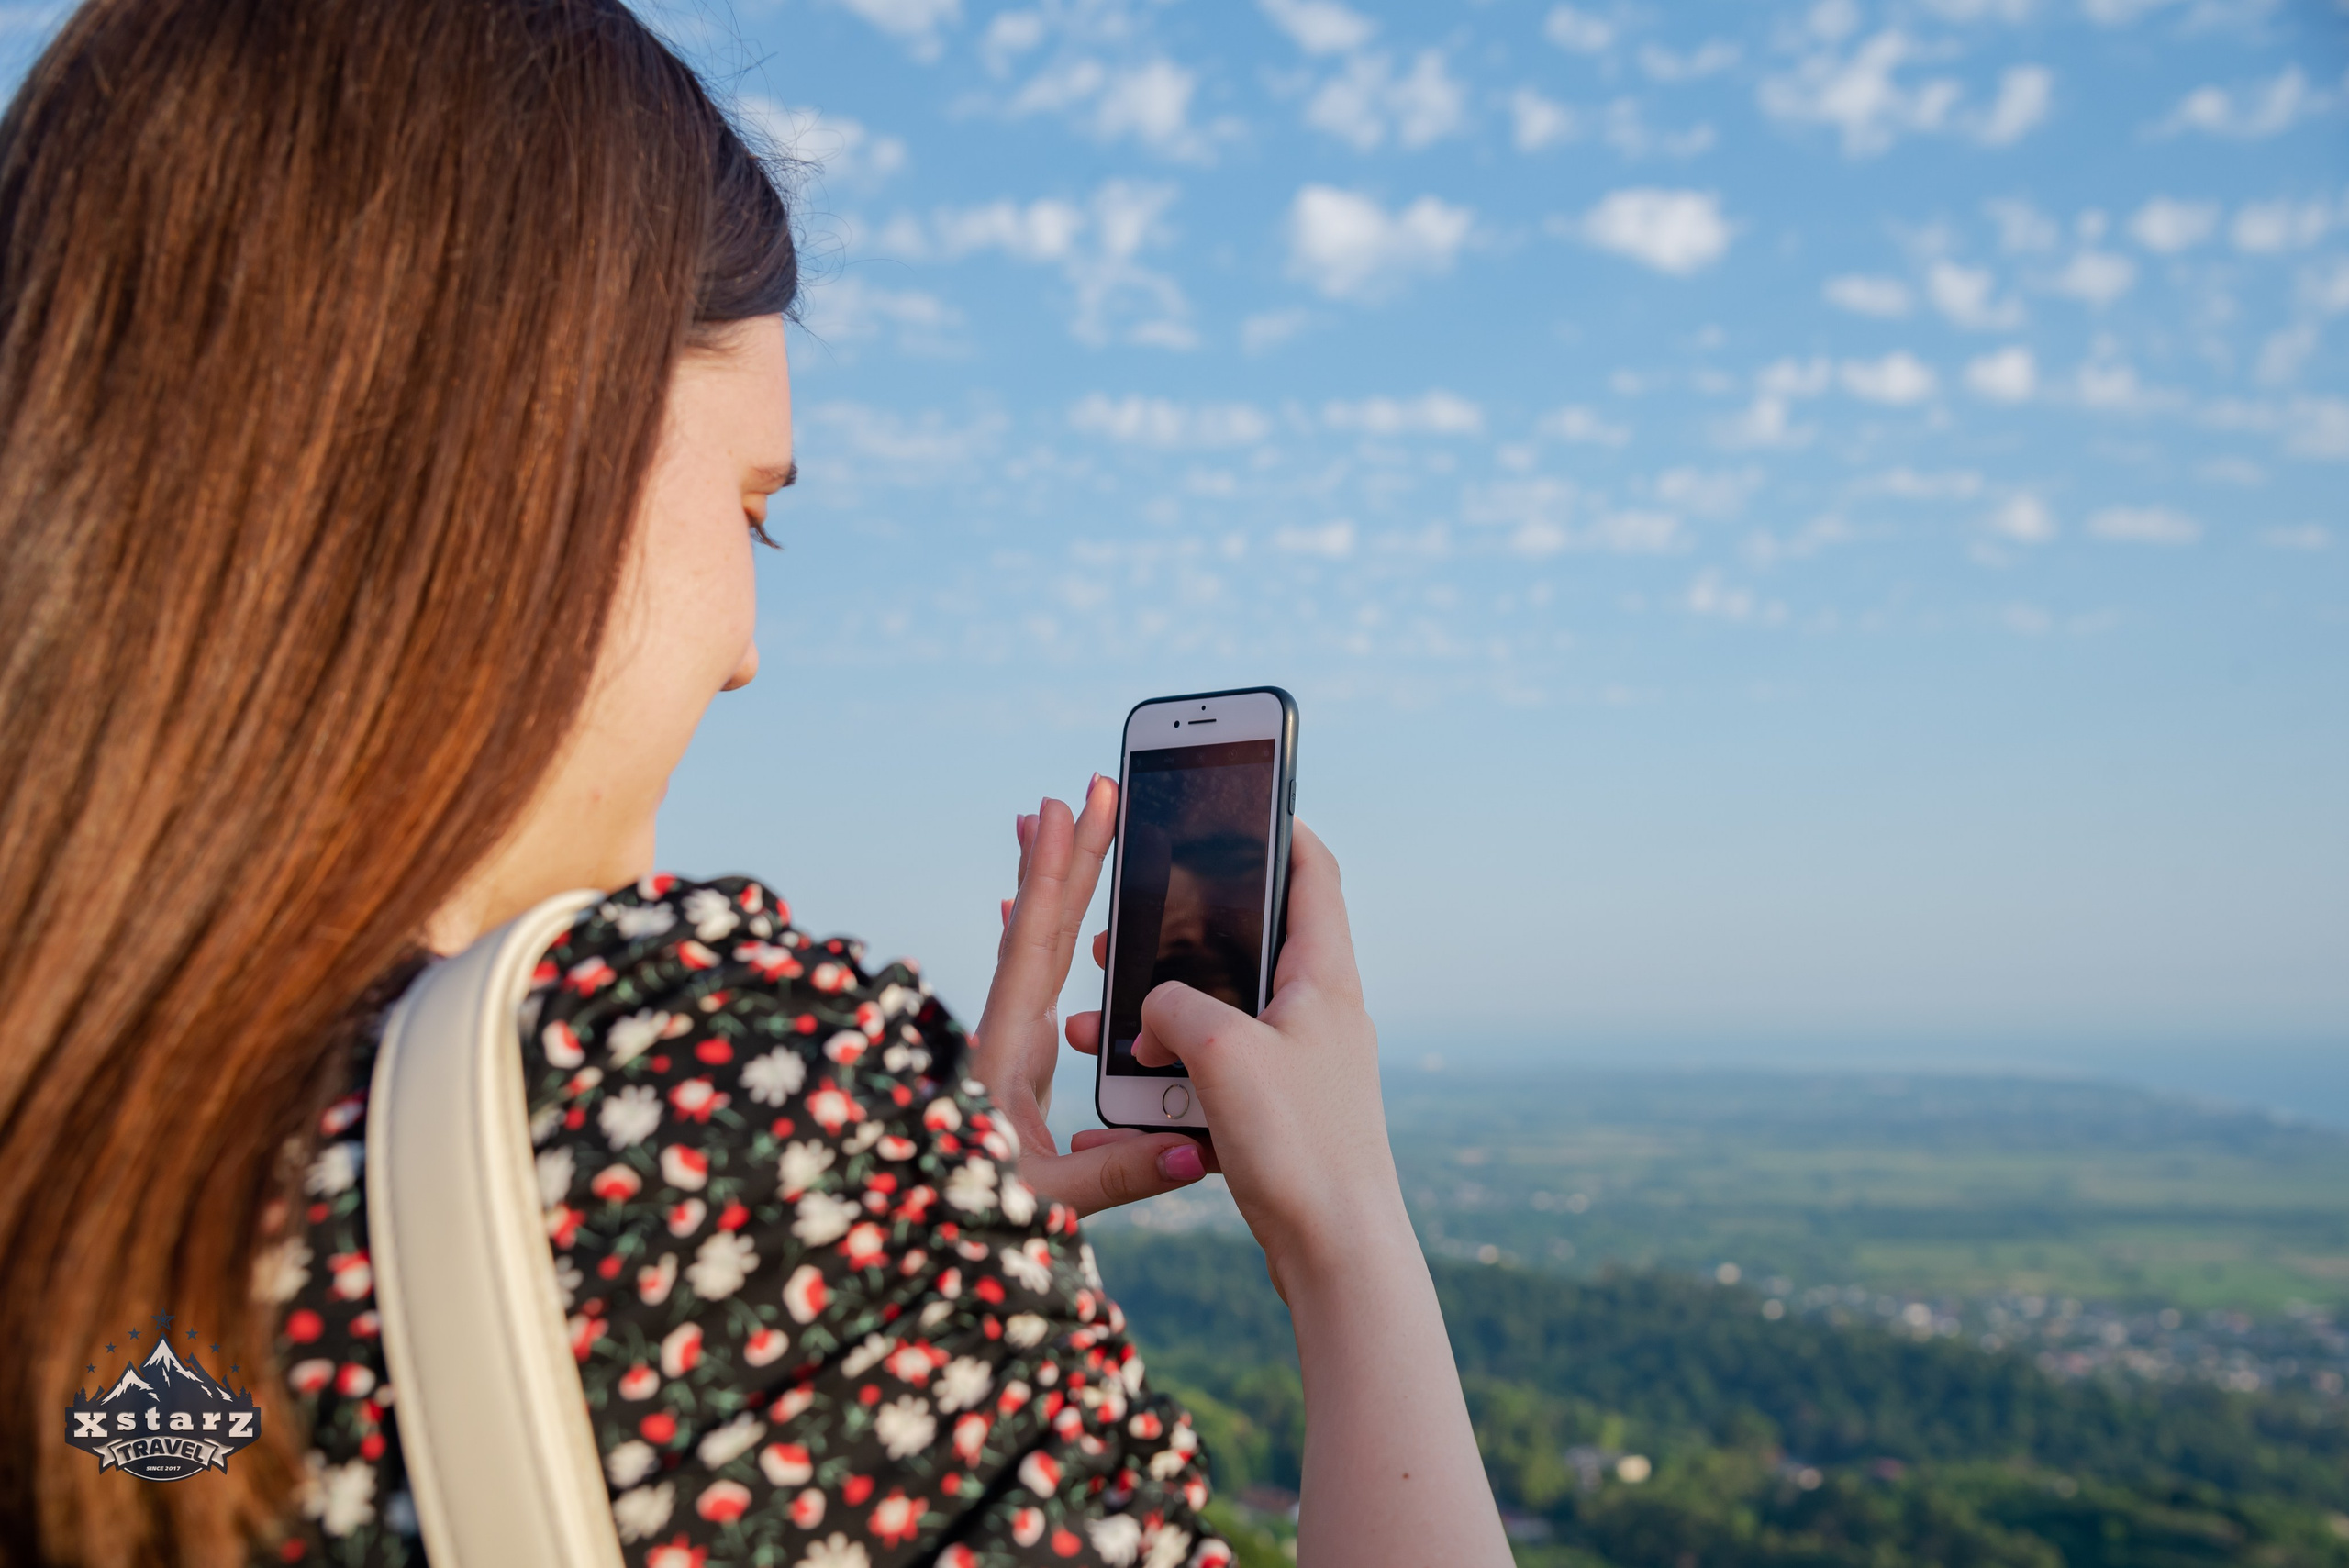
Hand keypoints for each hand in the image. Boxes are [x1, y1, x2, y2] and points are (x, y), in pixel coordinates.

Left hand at [967, 775, 1211, 1216]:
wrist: (920, 1235)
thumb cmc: (970, 1216)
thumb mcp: (1047, 1200)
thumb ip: (1118, 1176)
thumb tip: (1193, 1151)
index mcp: (1006, 1052)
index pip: (1032, 949)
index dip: (1045, 878)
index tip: (1056, 811)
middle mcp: (1005, 1033)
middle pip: (1041, 928)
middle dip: (1067, 858)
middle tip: (1087, 790)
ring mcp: (1009, 1042)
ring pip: (1038, 946)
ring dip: (1057, 884)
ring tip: (1063, 820)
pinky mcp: (1018, 1060)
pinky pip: (1037, 978)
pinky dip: (1042, 931)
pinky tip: (1036, 909)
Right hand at [1065, 821, 1404, 1299]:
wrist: (1338, 1257)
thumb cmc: (1298, 1145)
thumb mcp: (1219, 1051)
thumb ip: (1173, 1006)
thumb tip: (1151, 1012)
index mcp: (1323, 978)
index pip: (1311, 872)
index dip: (1276, 828)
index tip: (1235, 802)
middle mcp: (1320, 1015)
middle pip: (1250, 944)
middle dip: (1181, 935)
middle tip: (1126, 927)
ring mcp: (1304, 1067)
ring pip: (1222, 1015)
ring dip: (1162, 1015)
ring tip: (1100, 1022)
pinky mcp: (1282, 1115)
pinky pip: (1217, 1072)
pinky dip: (1172, 1071)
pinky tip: (1126, 1092)